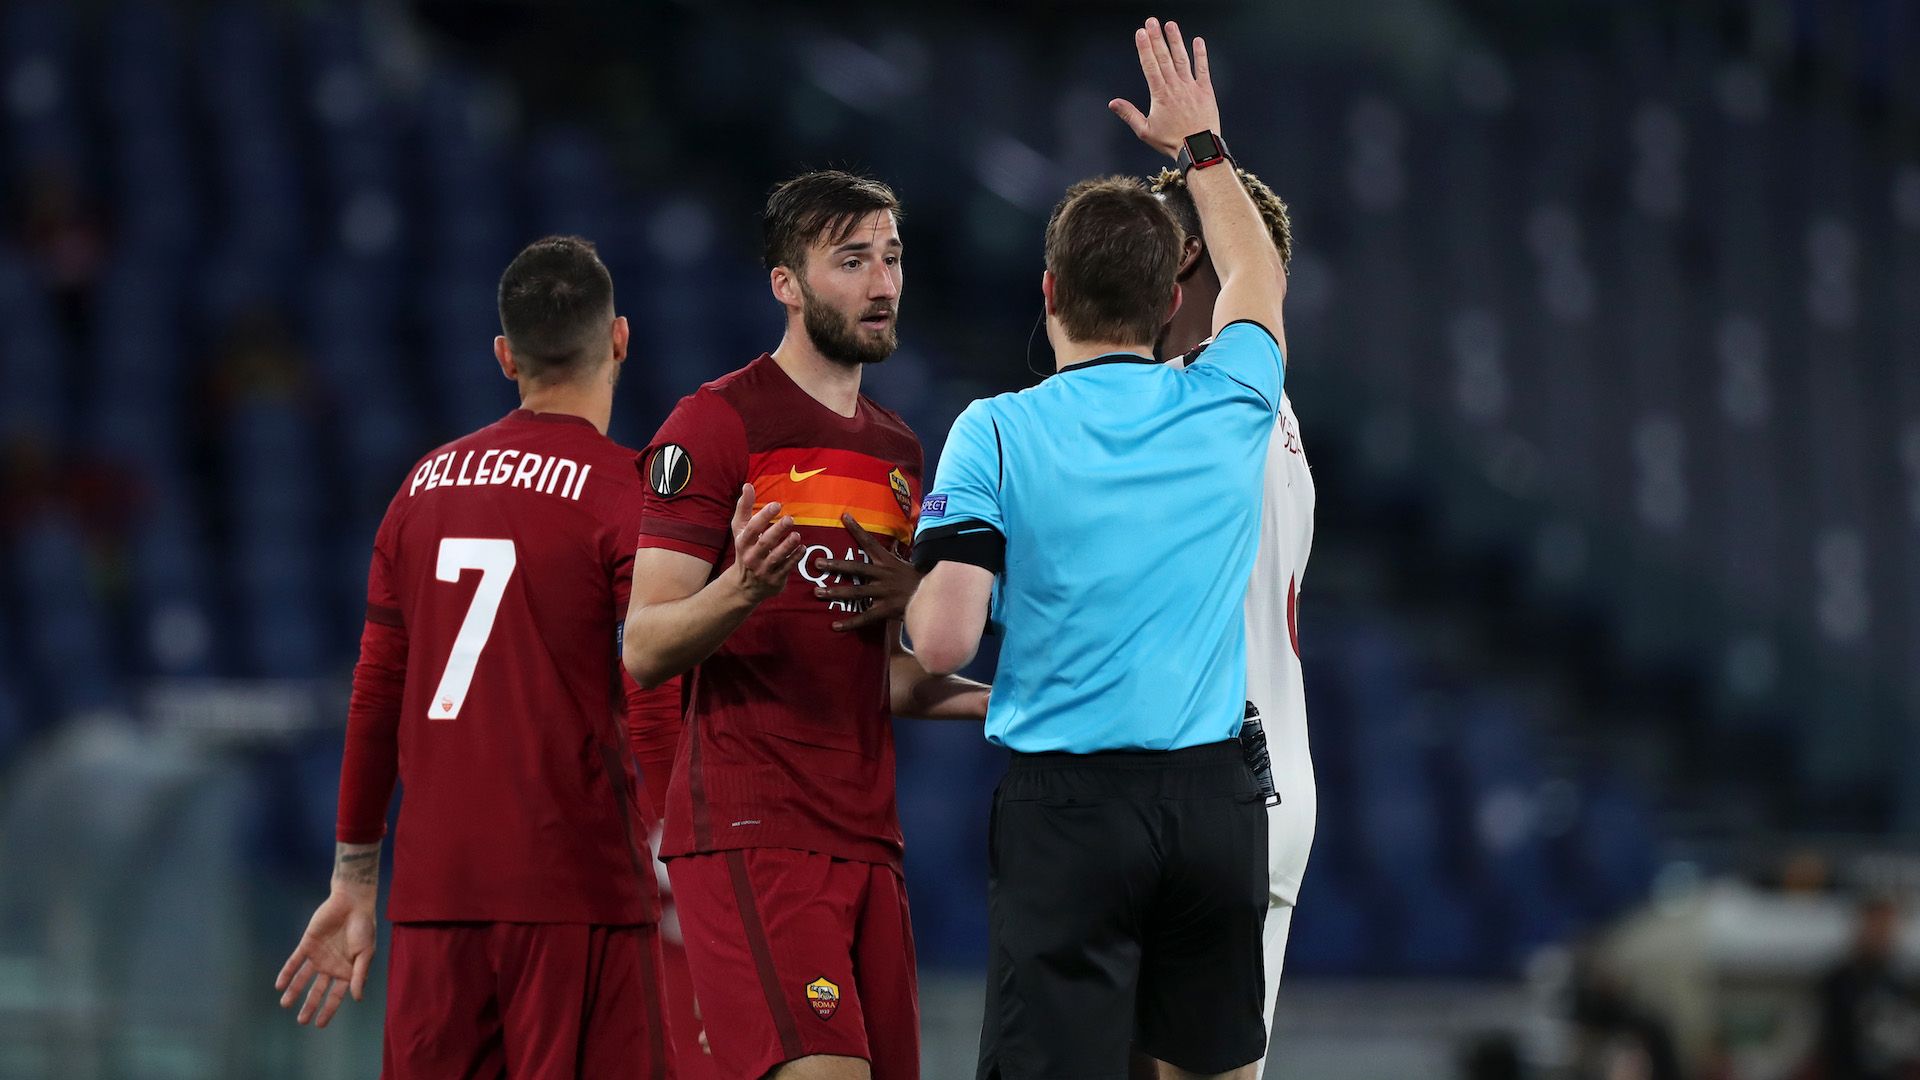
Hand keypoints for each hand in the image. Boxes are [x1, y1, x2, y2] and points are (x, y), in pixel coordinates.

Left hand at [275, 890, 376, 1027]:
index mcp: (347, 971)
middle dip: (310, 1005)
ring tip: (285, 1004)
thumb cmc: (364, 927)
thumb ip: (360, 975)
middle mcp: (331, 966)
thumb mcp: (366, 953)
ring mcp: (318, 956)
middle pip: (318, 990)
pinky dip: (287, 972)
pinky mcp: (308, 944)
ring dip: (294, 990)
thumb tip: (357, 998)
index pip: (336, 995)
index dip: (328, 1010)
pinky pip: (295, 961)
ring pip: (303, 978)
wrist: (352, 902)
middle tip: (301, 1021)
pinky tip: (279, 984)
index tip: (319, 1024)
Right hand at [726, 483, 803, 603]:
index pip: (752, 529)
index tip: (776, 505)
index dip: (763, 516)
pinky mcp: (774, 580)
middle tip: (790, 519)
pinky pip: (786, 568)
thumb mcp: (740, 530)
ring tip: (796, 536)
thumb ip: (744, 508)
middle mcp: (752, 557)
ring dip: (787, 546)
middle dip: (777, 531)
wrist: (744, 585)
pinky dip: (794, 558)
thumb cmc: (745, 549)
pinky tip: (802, 548)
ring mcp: (763, 570)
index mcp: (743, 542)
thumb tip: (747, 485)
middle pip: (764, 543)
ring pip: (776, 558)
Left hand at [815, 514, 920, 631]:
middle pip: (856, 568)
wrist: (937, 598)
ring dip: (836, 591)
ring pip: (856, 592)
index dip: (857, 529)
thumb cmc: (921, 581)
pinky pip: (865, 617)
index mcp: (889, 562)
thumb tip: (894, 542)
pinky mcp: (886, 609)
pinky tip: (835, 626)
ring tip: (818, 592)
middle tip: (817, 563)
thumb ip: (897, 556)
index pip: (870, 542)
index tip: (844, 516)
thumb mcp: (908, 565)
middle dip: (836, 565)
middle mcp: (884, 575)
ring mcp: (884, 592)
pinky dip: (850, 623)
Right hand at [1109, 17, 1219, 158]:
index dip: (1145, 48)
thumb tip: (1113, 103)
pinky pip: (1203, 69)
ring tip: (1170, 25)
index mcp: (1160, 95)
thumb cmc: (1172, 142)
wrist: (1199, 149)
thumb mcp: (1145, 132)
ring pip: (1182, 59)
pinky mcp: (1205, 91)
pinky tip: (1197, 41)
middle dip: (1157, 38)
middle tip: (1151, 22)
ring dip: (1176, 41)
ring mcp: (1191, 87)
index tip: (1140, 33)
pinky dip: (1200, 54)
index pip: (1150, 66)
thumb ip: (1129, 114)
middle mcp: (1175, 87)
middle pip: (1164, 58)